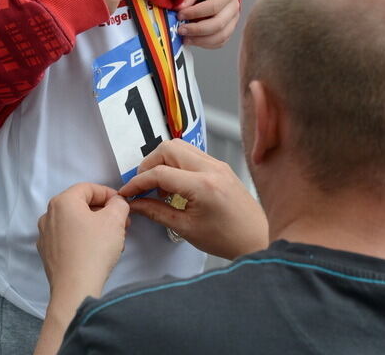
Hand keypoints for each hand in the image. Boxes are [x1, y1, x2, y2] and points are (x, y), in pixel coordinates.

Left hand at [37, 183, 129, 299]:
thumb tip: (117, 203)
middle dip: (103, 212)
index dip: (108, 193)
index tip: (122, 204)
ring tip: (112, 239)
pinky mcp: (47, 254)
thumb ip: (119, 203)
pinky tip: (97, 252)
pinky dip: (82, 239)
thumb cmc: (94, 249)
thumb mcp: (115, 219)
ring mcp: (45, 235)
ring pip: (74, 223)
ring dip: (94, 226)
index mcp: (62, 201)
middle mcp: (48, 215)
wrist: (75, 290)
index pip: (88, 188)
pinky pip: (67, 238)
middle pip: (80, 205)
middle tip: (121, 223)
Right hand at [119, 140, 267, 259]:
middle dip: (149, 164)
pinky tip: (175, 184)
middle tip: (143, 186)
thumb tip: (135, 204)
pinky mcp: (220, 165)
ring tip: (159, 186)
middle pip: (167, 148)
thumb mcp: (186, 228)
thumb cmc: (226, 239)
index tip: (127, 192)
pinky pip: (192, 153)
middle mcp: (210, 167)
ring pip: (179, 146)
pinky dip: (176, 163)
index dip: (138, 182)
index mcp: (202, 185)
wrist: (257, 238)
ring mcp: (217, 163)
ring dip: (163, 161)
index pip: (160, 173)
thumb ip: (157, 212)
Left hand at [176, 0, 238, 47]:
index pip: (213, 6)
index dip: (194, 13)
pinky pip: (220, 42)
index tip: (179, 15)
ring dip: (200, 40)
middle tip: (180, 30)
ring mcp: (233, 19)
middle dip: (196, 30)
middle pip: (218, 24)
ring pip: (220, 36)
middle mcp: (234, 6)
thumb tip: (179, 9)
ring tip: (185, 38)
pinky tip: (192, 40)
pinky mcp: (229, 29)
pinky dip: (205, 44)